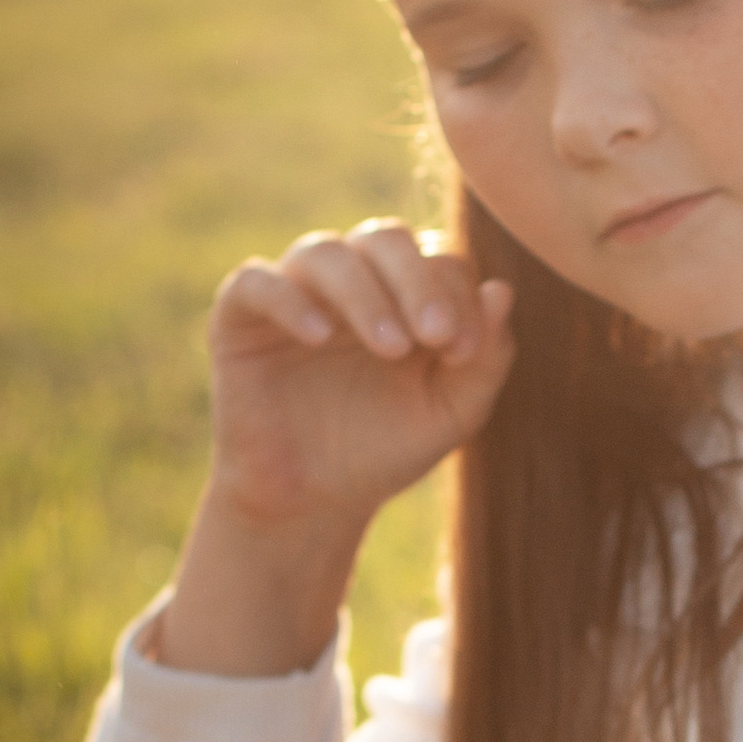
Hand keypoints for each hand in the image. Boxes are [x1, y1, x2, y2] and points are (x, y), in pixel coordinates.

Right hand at [203, 219, 514, 541]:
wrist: (313, 501)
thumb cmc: (385, 450)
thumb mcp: (451, 413)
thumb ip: (485, 357)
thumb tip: (502, 289)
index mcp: (406, 294)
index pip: (437, 260)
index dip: (456, 296)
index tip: (461, 354)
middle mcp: (352, 281)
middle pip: (386, 240)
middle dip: (417, 282)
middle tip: (434, 336)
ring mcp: (294, 293)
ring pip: (325, 253)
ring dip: (364, 294)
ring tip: (390, 348)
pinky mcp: (240, 317)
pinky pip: (256, 282)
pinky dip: (289, 299)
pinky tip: (320, 336)